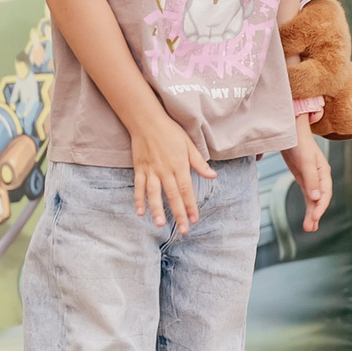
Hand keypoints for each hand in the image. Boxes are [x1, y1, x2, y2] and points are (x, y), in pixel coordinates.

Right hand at [130, 115, 214, 232]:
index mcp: (179, 165)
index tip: (195, 219)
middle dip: (178, 214)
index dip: (191, 205)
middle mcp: (165, 171)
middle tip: (183, 230)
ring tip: (160, 225)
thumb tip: (213, 176)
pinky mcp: (139, 169)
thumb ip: (199, 162)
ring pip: (154, 194)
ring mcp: (150, 171)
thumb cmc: (170, 131)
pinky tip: (140, 213)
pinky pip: (138, 187)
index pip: (186, 190)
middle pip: (172, 196)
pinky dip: (138, 200)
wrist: (146, 120)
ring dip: (157, 210)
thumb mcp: (189, 144)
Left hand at [285, 136, 330, 232]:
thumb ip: (311, 179)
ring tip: (309, 228)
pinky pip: (309, 196)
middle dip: (316, 214)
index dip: (321, 207)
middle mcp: (320, 177)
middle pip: (320, 199)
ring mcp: (313, 179)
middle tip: (309, 229)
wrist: (291, 132)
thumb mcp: (305, 161)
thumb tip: (317, 198)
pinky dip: (309, 206)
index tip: (314, 217)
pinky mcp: (304, 179)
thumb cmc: (299, 144)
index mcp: (323, 172)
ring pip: (314, 200)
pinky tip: (309, 216)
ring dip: (312, 213)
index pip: (325, 194)